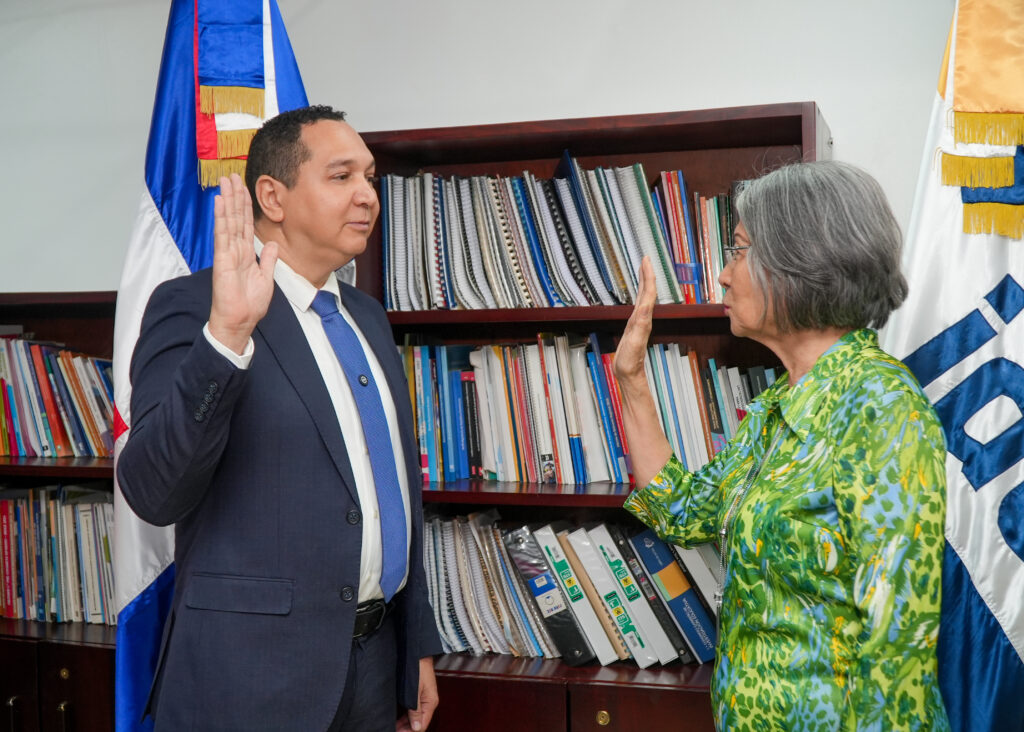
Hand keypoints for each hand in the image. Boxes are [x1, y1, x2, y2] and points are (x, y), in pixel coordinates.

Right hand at [208, 173, 278, 353]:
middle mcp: (234, 250)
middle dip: (234, 196)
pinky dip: (221, 217)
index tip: (244, 188)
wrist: (240, 321)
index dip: (244, 206)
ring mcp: (227, 253)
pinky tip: (220, 202)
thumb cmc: (250, 304)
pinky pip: (222, 234)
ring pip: (228, 221)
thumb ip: (268, 260)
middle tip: (231, 175)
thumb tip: (273, 245)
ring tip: (225, 181)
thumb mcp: (266, 278)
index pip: (244, 224)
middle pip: (235, 217)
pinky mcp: (222, 259)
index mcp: (245, 254)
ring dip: (227, 200)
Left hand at [396, 657, 437, 731]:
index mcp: (430, 702)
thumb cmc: (417, 667)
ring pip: (415, 717)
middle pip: (418, 723)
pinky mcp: (418, 694)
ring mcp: (423, 698)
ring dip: (405, 724)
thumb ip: (416, 710)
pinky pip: (412, 710)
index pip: (422, 725)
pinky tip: (397, 719)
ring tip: (393, 727)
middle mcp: (428, 702)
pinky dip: (405, 717)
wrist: (416, 652)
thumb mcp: (414, 691)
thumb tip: (417, 728)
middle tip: (393, 730)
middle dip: (407, 729)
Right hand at [613, 256, 655, 388]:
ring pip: (643, 296)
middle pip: (647, 291)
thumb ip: (639, 327)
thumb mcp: (634, 343)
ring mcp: (639, 321)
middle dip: (646, 274)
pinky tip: (637, 291)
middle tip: (645, 258)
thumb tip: (644, 309)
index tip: (646, 260)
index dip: (648, 275)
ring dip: (643, 281)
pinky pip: (638, 303)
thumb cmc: (630, 360)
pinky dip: (638, 293)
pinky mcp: (634, 325)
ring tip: (642, 269)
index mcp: (643, 318)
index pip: (648, 292)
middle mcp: (643, 317)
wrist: (629, 373)